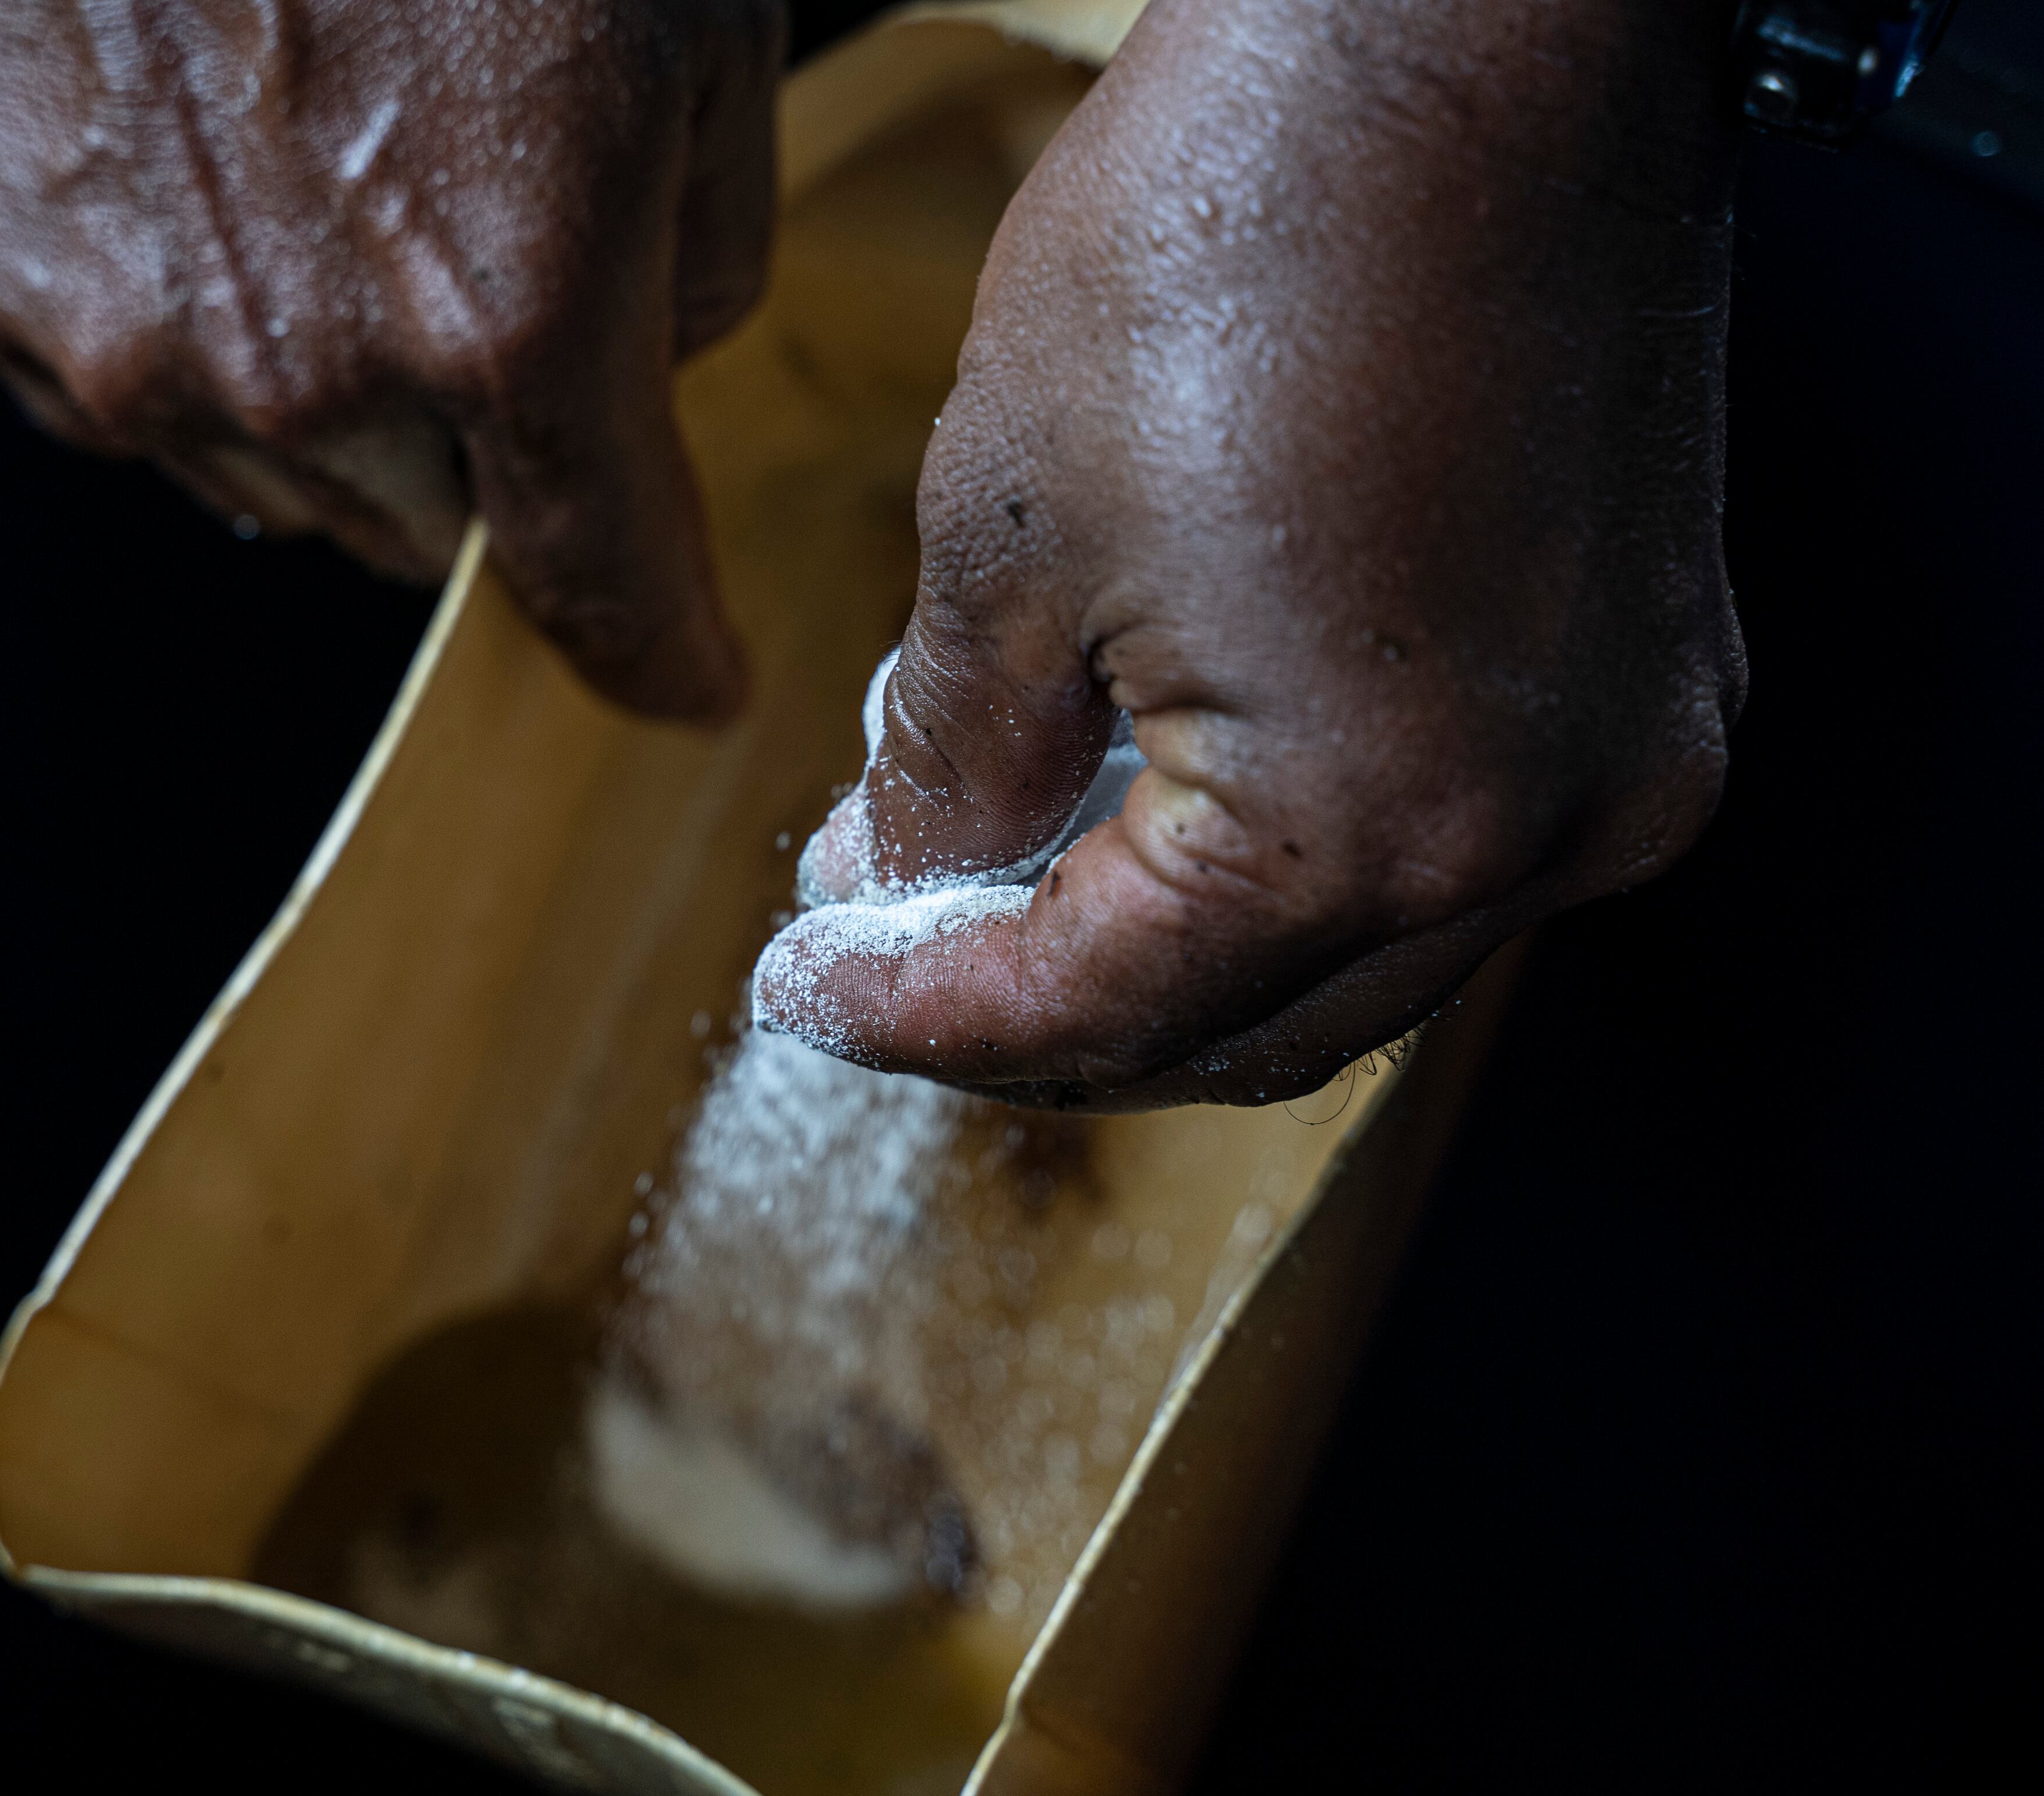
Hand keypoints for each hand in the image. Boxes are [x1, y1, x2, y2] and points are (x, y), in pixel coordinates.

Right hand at [0, 0, 783, 720]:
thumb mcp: (687, 45)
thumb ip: (692, 265)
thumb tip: (636, 378)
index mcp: (510, 312)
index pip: (598, 574)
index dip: (655, 648)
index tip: (686, 688)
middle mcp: (314, 373)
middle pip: (435, 529)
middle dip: (478, 441)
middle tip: (463, 259)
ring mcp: (137, 344)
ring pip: (281, 484)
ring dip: (327, 396)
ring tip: (322, 195)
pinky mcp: (7, 284)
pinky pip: (130, 404)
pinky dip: (183, 336)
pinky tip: (206, 193)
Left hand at [757, 0, 1747, 1108]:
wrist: (1464, 24)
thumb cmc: (1242, 224)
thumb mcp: (1008, 527)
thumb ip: (955, 761)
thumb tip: (914, 885)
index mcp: (1373, 823)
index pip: (1097, 1013)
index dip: (919, 1024)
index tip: (808, 995)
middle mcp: (1538, 833)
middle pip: (1238, 1031)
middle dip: (1045, 1014)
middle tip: (893, 959)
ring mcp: (1623, 754)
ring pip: (1349, 961)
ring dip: (1168, 951)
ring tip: (999, 879)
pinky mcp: (1651, 673)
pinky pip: (1445, 846)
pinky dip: (1291, 862)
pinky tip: (1161, 802)